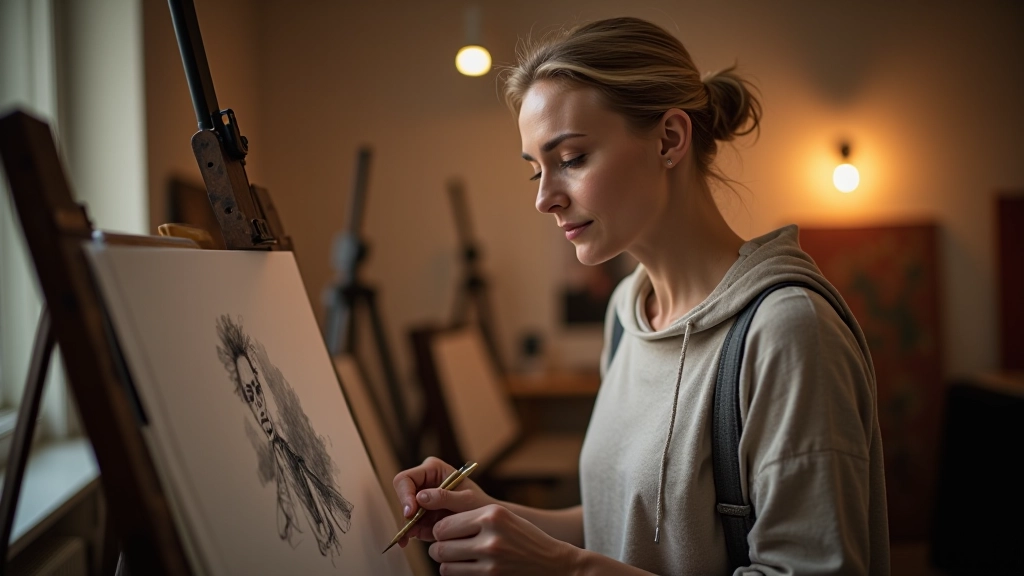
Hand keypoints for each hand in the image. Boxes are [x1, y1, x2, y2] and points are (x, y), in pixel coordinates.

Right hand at [392, 457, 493, 546]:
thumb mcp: (467, 500)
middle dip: (407, 515)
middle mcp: (424, 482)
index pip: (405, 479)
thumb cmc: (480, 505)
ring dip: (411, 528)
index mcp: (432, 469)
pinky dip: (415, 534)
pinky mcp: (422, 515)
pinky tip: (424, 539)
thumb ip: (445, 497)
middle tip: (411, 533)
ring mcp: (422, 499)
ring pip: (405, 514)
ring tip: (426, 536)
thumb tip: (420, 497)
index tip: (410, 513)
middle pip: (402, 497)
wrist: (486, 522)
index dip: (404, 495)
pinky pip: (412, 525)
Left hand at [428, 504, 581, 574]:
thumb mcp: (502, 517)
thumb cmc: (524, 537)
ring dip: (447, 562)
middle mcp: (490, 538)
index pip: (444, 524)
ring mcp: (491, 562)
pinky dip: (457, 573)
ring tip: (459, 557)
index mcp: (491, 515)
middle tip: (448, 546)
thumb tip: (433, 518)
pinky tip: (469, 567)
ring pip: (445, 565)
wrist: (553, 563)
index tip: (445, 532)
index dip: (440, 530)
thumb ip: (471, 515)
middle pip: (440, 546)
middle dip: (440, 547)